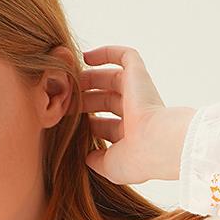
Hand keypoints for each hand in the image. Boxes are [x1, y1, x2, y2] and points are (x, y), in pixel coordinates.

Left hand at [79, 45, 195, 186]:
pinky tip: (86, 56)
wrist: (155, 143)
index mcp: (131, 135)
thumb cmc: (135, 159)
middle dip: (84, 100)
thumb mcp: (110, 166)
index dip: (88, 123)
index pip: (106, 126)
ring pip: (112, 79)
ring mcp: (139, 93)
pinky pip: (126, 56)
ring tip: (69, 79)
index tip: (66, 121)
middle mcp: (136, 113)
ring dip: (90, 78)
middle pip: (106, 101)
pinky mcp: (139, 75)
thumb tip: (87, 156)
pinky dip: (107, 52)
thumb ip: (97, 161)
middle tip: (64, 99)